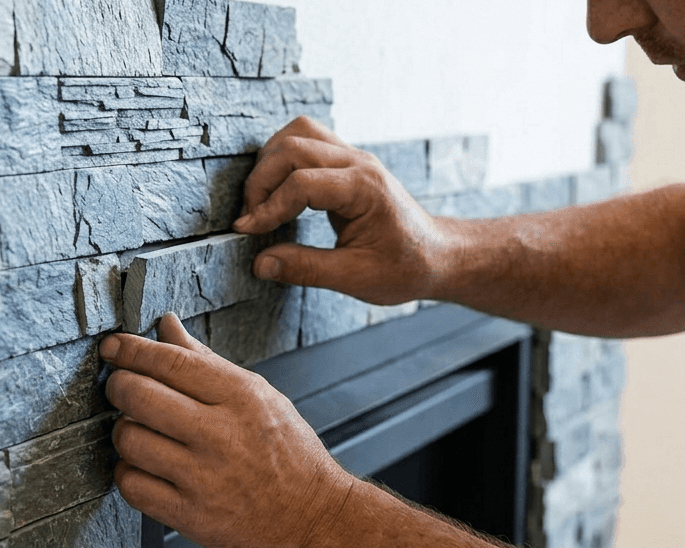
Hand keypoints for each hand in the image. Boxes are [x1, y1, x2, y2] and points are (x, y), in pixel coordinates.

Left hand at [102, 313, 356, 547]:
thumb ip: (206, 361)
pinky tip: (145, 468)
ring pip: (128, 440)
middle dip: (119, 386)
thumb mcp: (258, 395)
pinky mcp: (190, 516)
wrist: (312, 518)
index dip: (131, 350)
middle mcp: (221, 435)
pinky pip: (131, 485)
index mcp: (240, 397)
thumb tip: (167, 325)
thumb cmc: (287, 453)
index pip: (170, 361)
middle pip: (138, 396)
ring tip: (140, 432)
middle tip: (122, 389)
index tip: (112, 347)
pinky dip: (128, 473)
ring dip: (124, 432)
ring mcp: (204, 478)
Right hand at [235, 116, 448, 305]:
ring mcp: (354, 157)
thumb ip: (306, 268)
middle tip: (250, 218)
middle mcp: (359, 162)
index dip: (267, 207)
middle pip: (294, 146)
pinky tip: (278, 190)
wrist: (438, 256)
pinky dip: (284, 159)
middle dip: (261, 180)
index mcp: (364, 188)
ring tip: (260, 201)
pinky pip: (308, 140)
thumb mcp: (356, 278)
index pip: (301, 183)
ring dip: (271, 161)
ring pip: (299, 132)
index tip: (247, 232)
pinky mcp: (347, 162)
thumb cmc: (405, 267)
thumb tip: (260, 264)